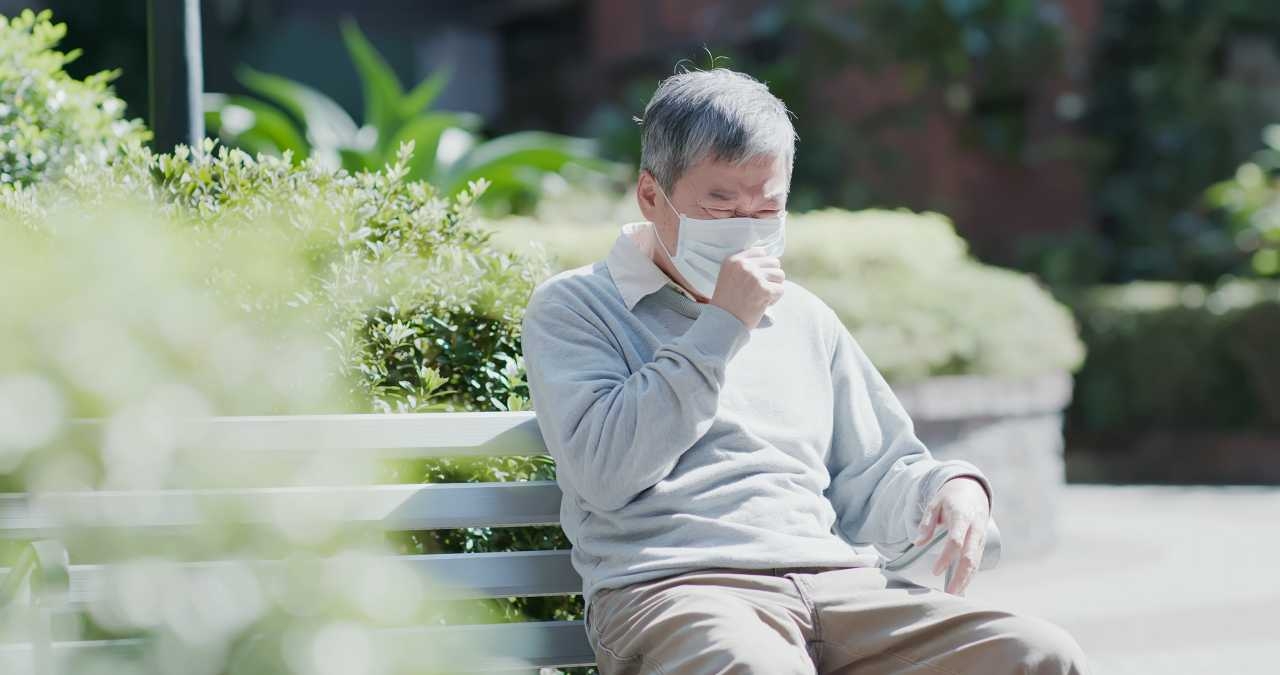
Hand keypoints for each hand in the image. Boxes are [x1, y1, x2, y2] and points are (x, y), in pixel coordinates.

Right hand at [710, 247, 784, 328]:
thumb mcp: (728, 276)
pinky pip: (780, 290)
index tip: (756, 278)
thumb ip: (744, 266)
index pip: (760, 252)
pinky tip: (763, 304)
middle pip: (773, 262)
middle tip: (760, 289)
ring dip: (774, 287)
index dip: (763, 265)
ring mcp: (754, 276)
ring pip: (780, 275)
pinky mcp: (764, 289)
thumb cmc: (727, 303)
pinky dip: (774, 299)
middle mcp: (744, 265)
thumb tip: (769, 260)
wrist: (723, 321)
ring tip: (761, 296)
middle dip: (771, 276)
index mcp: (733, 260)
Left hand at [914, 477, 990, 595]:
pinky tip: (962, 588)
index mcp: (962, 516)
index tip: (935, 571)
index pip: (956, 540)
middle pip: (970, 556)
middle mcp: (975, 528)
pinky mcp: (982, 543)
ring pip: (976, 562)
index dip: (946, 557)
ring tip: (955, 596)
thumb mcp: (935, 503)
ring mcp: (981, 537)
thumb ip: (927, 522)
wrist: (973, 490)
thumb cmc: (950, 498)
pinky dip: (971, 575)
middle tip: (949, 593)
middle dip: (961, 575)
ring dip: (967, 580)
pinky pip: (978, 562)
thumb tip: (918, 543)